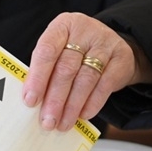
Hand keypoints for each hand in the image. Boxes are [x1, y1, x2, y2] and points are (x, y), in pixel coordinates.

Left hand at [23, 12, 151, 130]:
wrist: (111, 45)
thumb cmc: (76, 52)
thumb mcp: (59, 51)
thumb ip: (47, 70)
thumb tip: (34, 102)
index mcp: (62, 26)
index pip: (47, 50)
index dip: (37, 78)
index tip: (30, 101)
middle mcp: (84, 30)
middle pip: (66, 68)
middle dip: (55, 99)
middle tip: (47, 121)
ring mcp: (105, 43)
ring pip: (85, 79)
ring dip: (72, 106)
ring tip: (62, 124)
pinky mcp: (121, 58)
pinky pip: (105, 85)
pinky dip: (92, 103)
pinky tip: (82, 115)